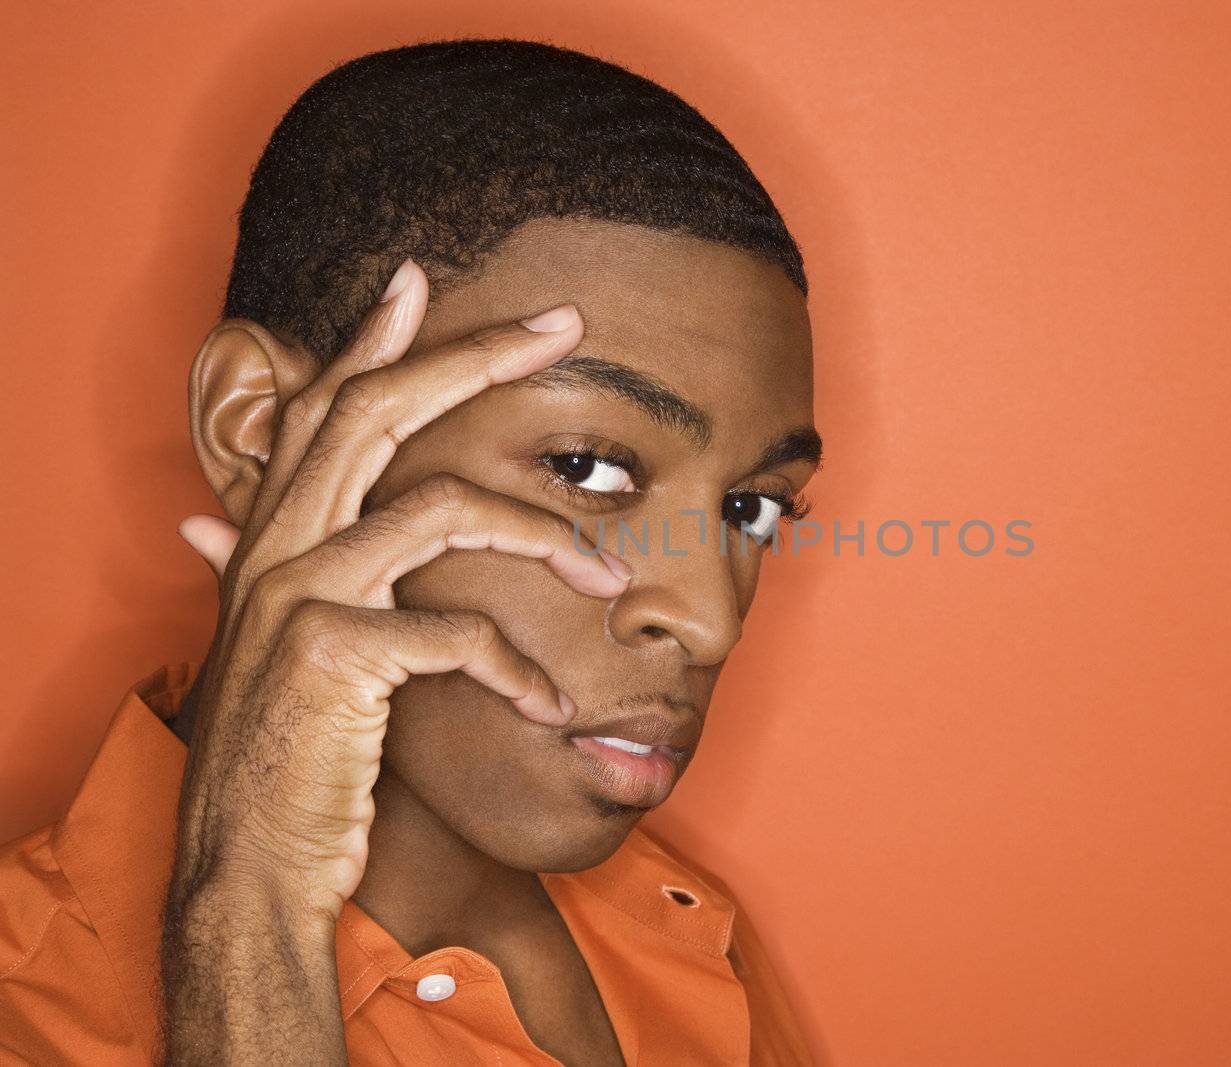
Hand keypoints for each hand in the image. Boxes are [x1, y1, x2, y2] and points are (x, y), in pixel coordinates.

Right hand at [159, 260, 629, 1062]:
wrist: (249, 863)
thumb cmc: (287, 752)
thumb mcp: (272, 648)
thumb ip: (260, 572)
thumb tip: (203, 520)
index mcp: (272, 538)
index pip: (324, 409)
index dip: (371, 341)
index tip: (421, 280)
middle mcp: (277, 547)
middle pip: (380, 411)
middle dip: (475, 357)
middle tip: (561, 323)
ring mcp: (300, 595)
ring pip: (444, 509)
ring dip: (549, 540)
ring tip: (612, 585)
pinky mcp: (333, 654)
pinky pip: (458, 633)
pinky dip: (518, 670)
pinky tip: (547, 708)